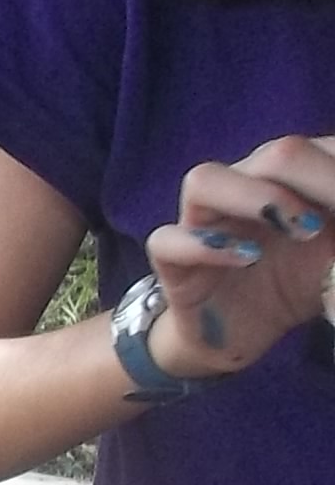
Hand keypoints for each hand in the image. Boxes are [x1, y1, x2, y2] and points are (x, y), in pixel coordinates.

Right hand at [142, 136, 334, 377]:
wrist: (250, 332)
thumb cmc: (301, 284)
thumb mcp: (334, 252)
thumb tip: (331, 205)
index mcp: (290, 177)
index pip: (313, 151)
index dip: (334, 169)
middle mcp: (245, 188)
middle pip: (271, 155)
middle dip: (308, 179)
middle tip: (328, 220)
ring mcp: (204, 222)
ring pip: (204, 181)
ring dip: (255, 198)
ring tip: (301, 230)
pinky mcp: (173, 262)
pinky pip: (167, 241)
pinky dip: (203, 246)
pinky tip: (248, 259)